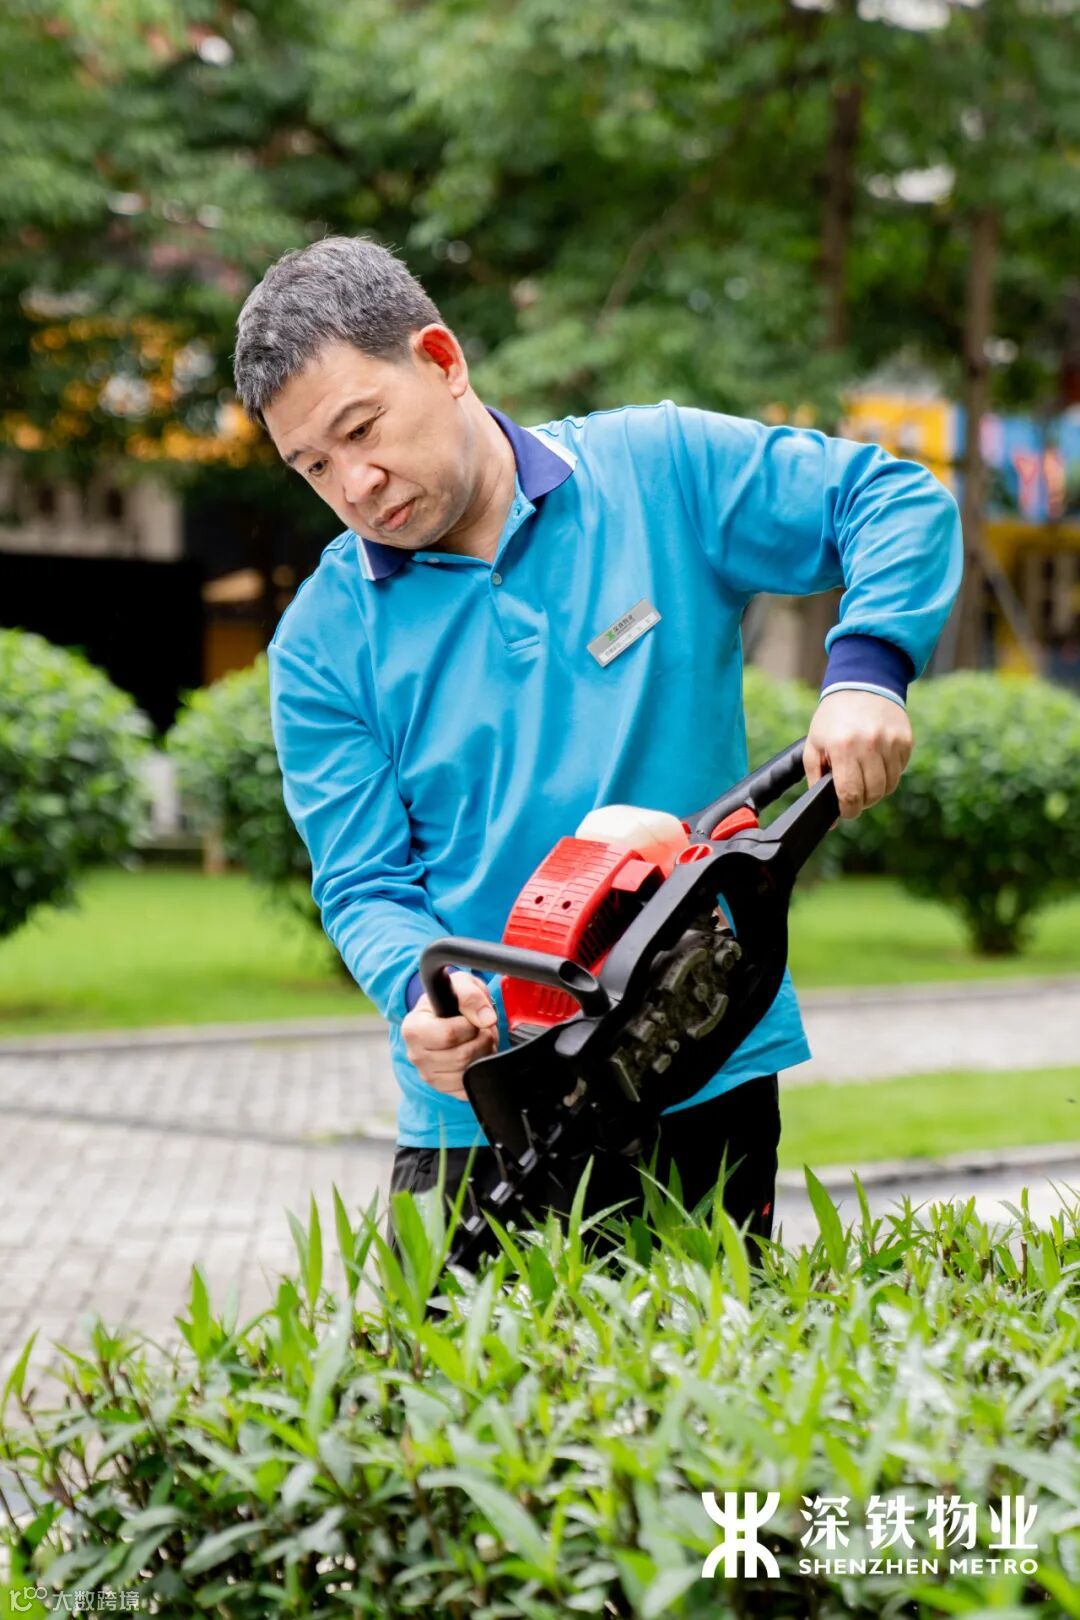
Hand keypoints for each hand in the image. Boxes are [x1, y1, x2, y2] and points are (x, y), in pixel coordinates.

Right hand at [402, 971, 498, 1099]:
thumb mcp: (459, 984)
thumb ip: (471, 994)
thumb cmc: (451, 998)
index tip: (471, 1017)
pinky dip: (481, 1072)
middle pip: (461, 1057)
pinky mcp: (445, 1089)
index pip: (448, 1035)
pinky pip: (471, 1088)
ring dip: (484, 1055)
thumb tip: (486, 1019)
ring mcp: (429, 1076)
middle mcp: (416, 1056)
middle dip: (482, 1040)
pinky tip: (478, 1056)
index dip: (470, 1025)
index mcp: (413, 1029)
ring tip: (481, 1040)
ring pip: (468, 1074)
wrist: (447, 1015)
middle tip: (483, 1028)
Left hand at [803, 690, 912, 819]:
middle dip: (862, 801)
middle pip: (873, 794)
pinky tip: (877, 762)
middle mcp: (869, 744)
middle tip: (854, 794)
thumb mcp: (814, 745)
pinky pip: (900, 771)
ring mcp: (890, 742)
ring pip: (889, 786)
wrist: (862, 684)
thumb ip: (816, 779)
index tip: (845, 811)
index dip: (848, 810)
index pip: (851, 794)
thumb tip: (828, 817)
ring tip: (865, 778)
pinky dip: (889, 774)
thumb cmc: (833, 719)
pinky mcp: (905, 740)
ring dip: (877, 789)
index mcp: (843, 747)